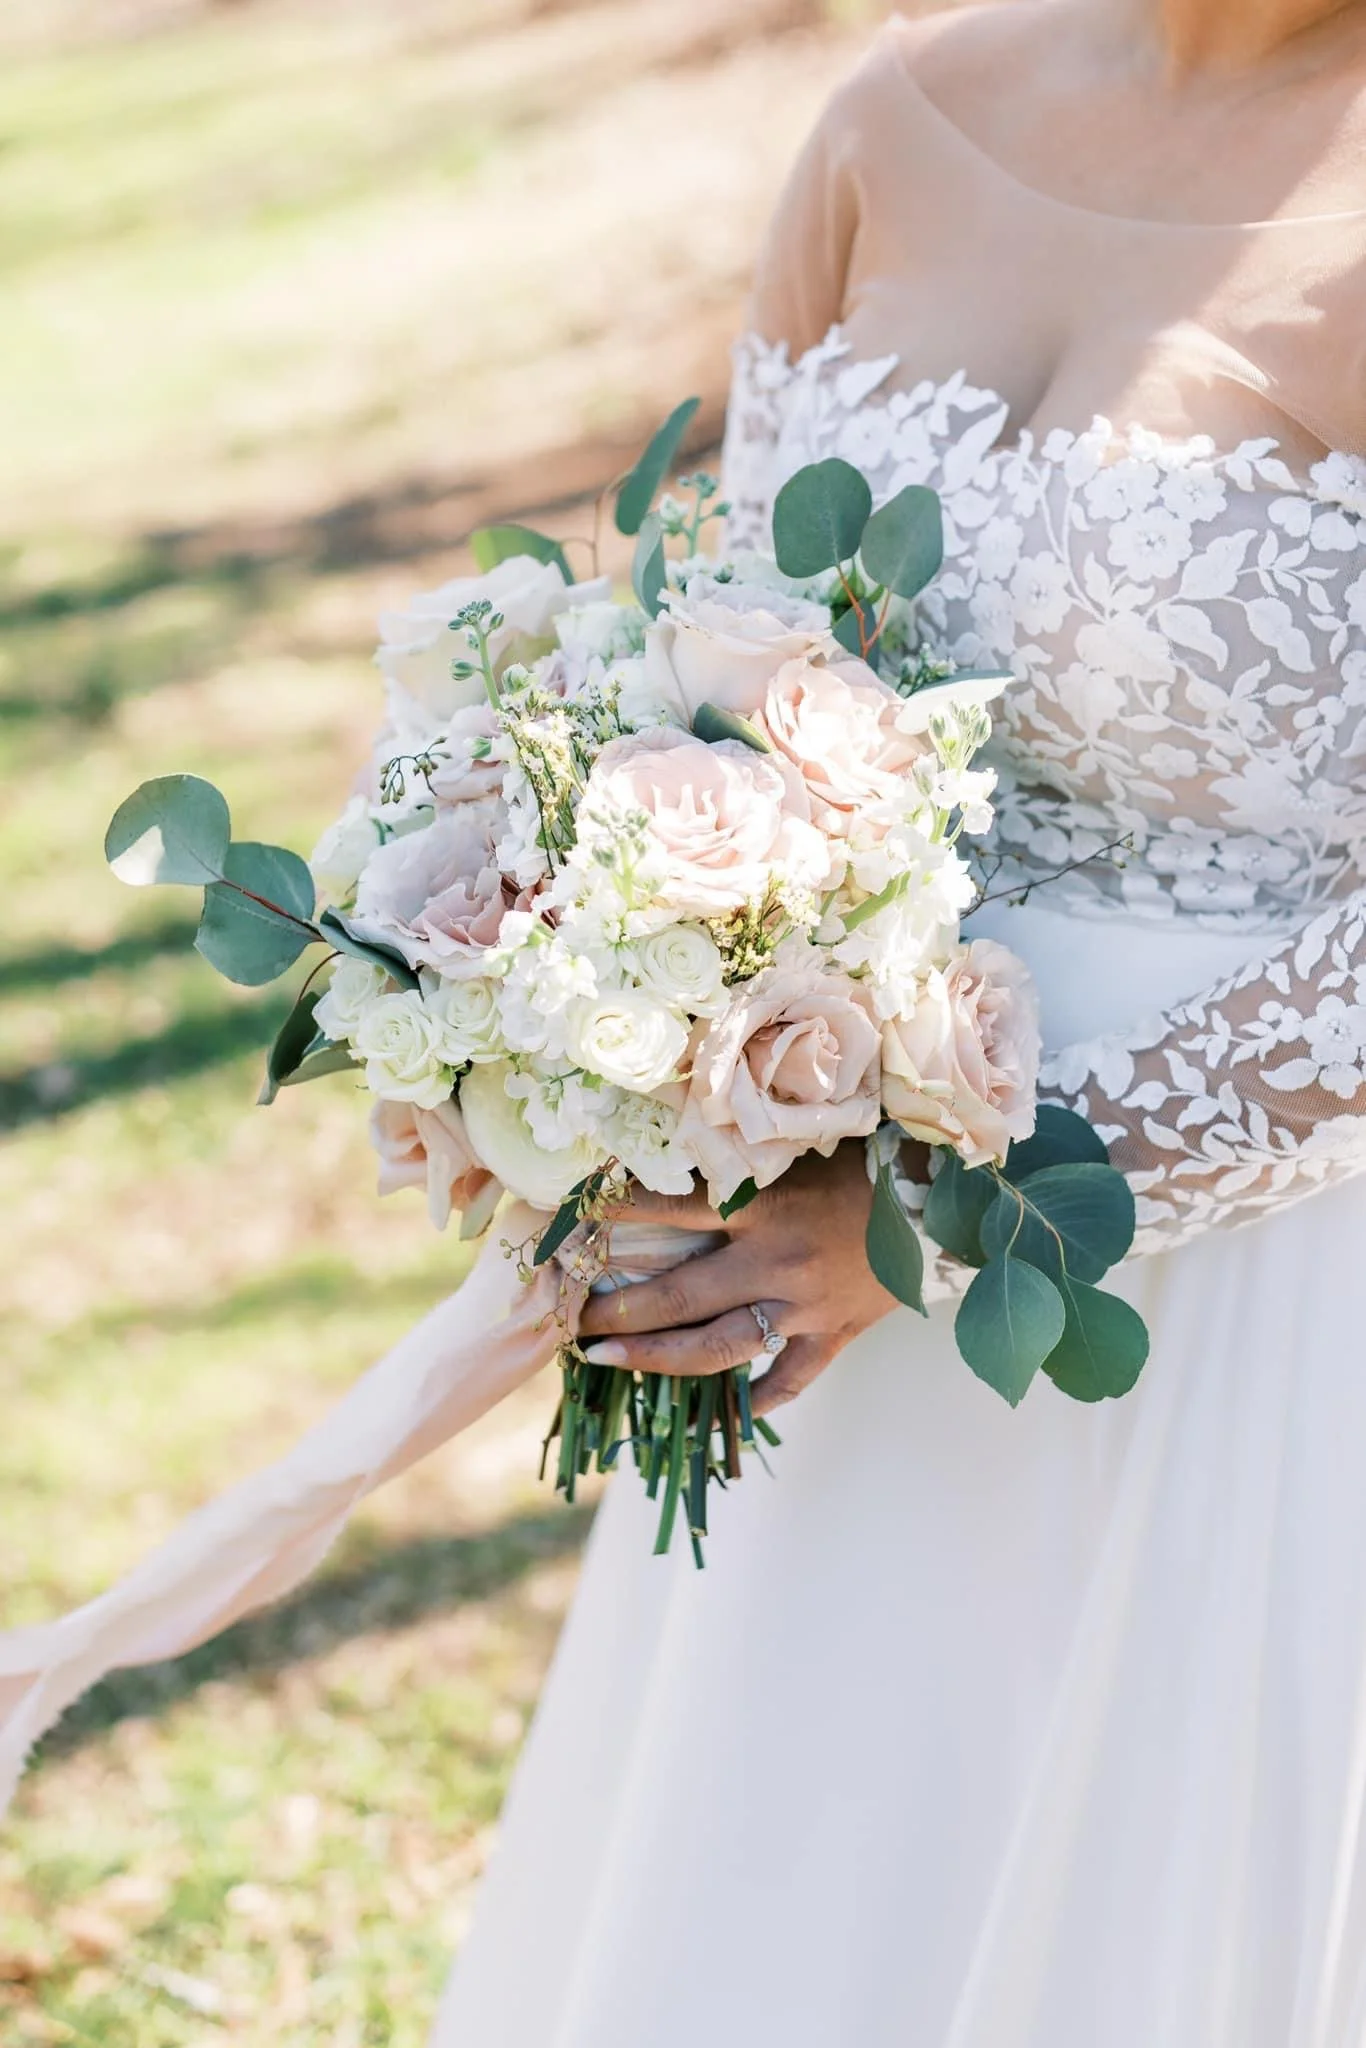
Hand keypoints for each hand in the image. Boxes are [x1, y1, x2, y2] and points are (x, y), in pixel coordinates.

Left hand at [576, 1141, 906, 1415]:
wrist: (946, 1199)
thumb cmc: (869, 1160)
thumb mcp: (800, 1150)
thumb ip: (744, 1163)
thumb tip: (677, 1153)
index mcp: (762, 1207)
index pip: (670, 1209)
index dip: (616, 1213)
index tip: (573, 1218)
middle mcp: (773, 1262)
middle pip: (678, 1297)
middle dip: (618, 1309)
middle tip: (574, 1320)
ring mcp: (803, 1308)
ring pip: (716, 1348)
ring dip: (656, 1357)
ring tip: (608, 1360)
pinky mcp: (834, 1334)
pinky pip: (788, 1380)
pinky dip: (755, 1400)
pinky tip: (719, 1415)